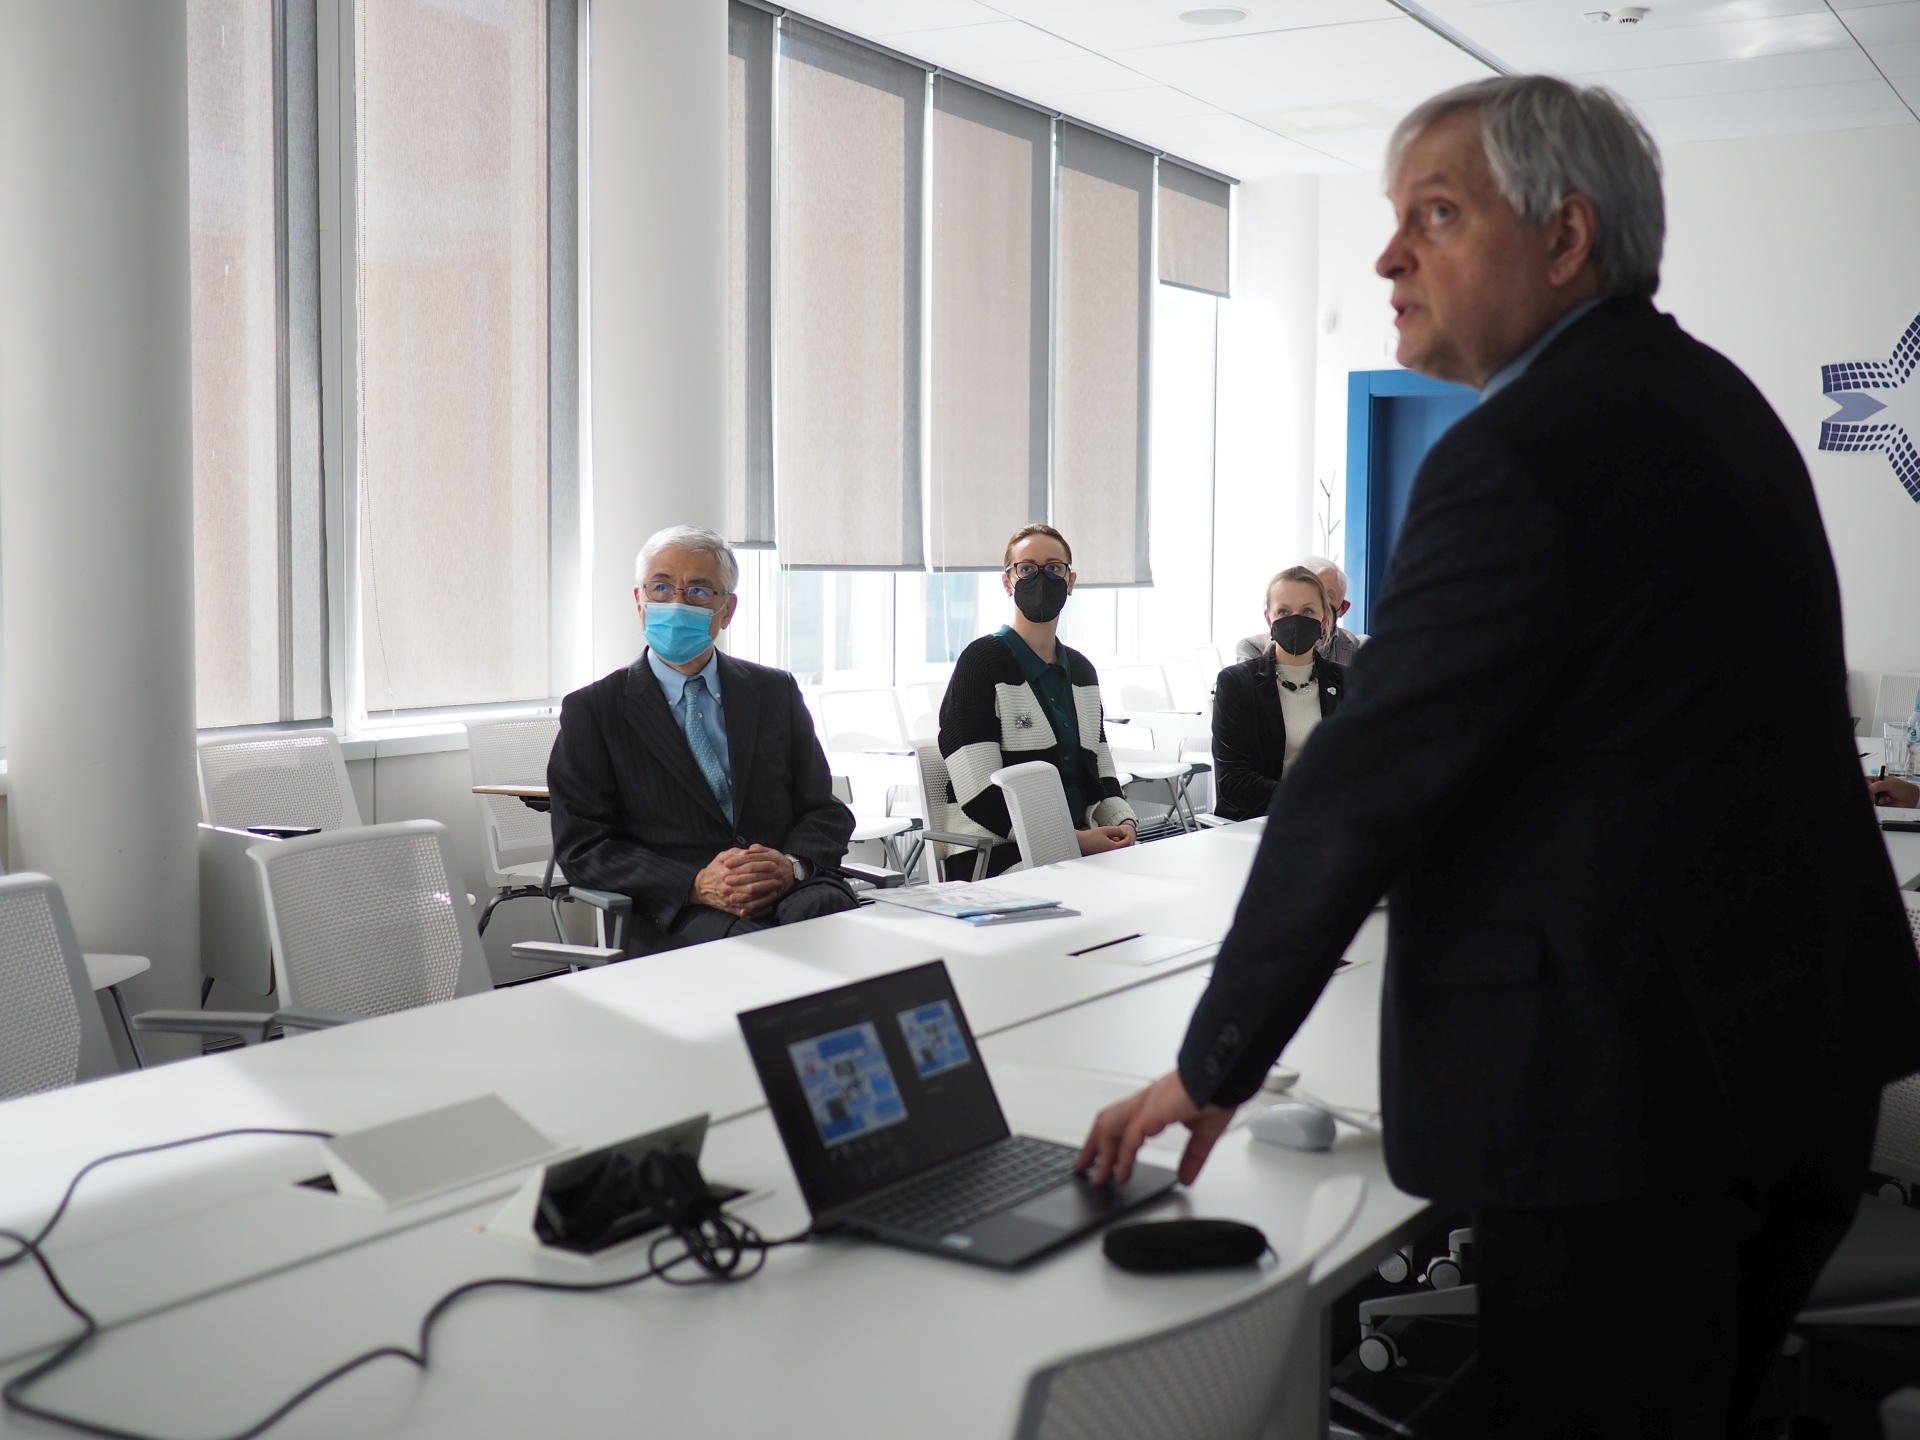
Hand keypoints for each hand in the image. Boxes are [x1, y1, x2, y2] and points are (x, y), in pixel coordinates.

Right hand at [690, 847, 793, 917]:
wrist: (701, 888)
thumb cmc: (714, 870)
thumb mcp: (722, 857)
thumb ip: (736, 853)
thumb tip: (749, 851)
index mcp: (726, 873)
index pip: (748, 870)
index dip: (763, 868)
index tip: (773, 865)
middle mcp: (728, 888)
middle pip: (751, 888)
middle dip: (767, 884)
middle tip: (778, 880)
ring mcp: (730, 900)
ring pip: (751, 902)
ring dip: (765, 898)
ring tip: (776, 893)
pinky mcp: (731, 909)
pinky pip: (747, 913)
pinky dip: (759, 912)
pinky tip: (768, 907)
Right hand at [1075, 823, 1136, 855]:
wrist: (1079, 843)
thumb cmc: (1089, 837)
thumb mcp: (1105, 830)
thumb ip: (1117, 830)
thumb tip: (1124, 832)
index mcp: (1112, 847)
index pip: (1126, 843)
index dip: (1127, 836)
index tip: (1125, 832)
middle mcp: (1110, 853)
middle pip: (1122, 847)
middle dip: (1122, 840)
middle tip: (1117, 834)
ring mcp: (1106, 855)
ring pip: (1116, 849)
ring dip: (1116, 843)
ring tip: (1109, 837)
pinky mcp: (1103, 856)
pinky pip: (1111, 851)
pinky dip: (1111, 846)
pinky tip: (1104, 841)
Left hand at [1077, 1070, 1235, 1187]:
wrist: (1227, 1076)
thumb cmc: (1219, 1091)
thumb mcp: (1204, 1134)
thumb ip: (1192, 1157)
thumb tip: (1185, 1178)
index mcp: (1156, 1104)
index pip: (1123, 1122)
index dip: (1110, 1141)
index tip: (1104, 1158)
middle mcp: (1145, 1102)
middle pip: (1107, 1122)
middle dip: (1093, 1146)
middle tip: (1084, 1167)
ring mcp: (1146, 1105)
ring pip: (1109, 1127)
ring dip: (1100, 1153)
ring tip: (1097, 1177)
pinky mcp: (1151, 1111)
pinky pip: (1130, 1137)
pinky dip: (1123, 1157)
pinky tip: (1122, 1174)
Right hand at [1870, 776, 1919, 808]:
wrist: (1912, 800)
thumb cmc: (1904, 789)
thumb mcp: (1891, 784)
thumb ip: (1878, 786)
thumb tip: (1867, 789)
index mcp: (1877, 780)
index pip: (1865, 780)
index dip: (1865, 784)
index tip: (1869, 788)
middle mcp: (1876, 788)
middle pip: (1866, 790)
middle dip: (1871, 793)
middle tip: (1876, 795)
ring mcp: (1877, 796)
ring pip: (1869, 798)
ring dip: (1877, 799)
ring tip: (1886, 798)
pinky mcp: (1880, 803)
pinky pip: (1874, 804)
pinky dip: (1880, 803)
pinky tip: (1887, 801)